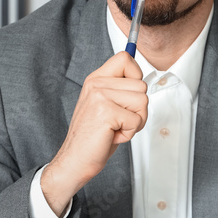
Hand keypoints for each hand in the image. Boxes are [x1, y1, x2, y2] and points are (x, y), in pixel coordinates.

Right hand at [41, 51, 147, 213]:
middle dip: (138, 108)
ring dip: (134, 121)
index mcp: (96, 79)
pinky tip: (111, 135)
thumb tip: (142, 78)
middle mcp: (96, 84)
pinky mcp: (106, 112)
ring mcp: (100, 96)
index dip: (136, 75)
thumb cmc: (93, 136)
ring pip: (142, 101)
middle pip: (141, 85)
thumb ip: (119, 89)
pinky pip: (136, 120)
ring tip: (115, 128)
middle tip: (119, 120)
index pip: (125, 58)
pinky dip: (129, 133)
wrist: (75, 159)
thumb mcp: (105, 105)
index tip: (128, 94)